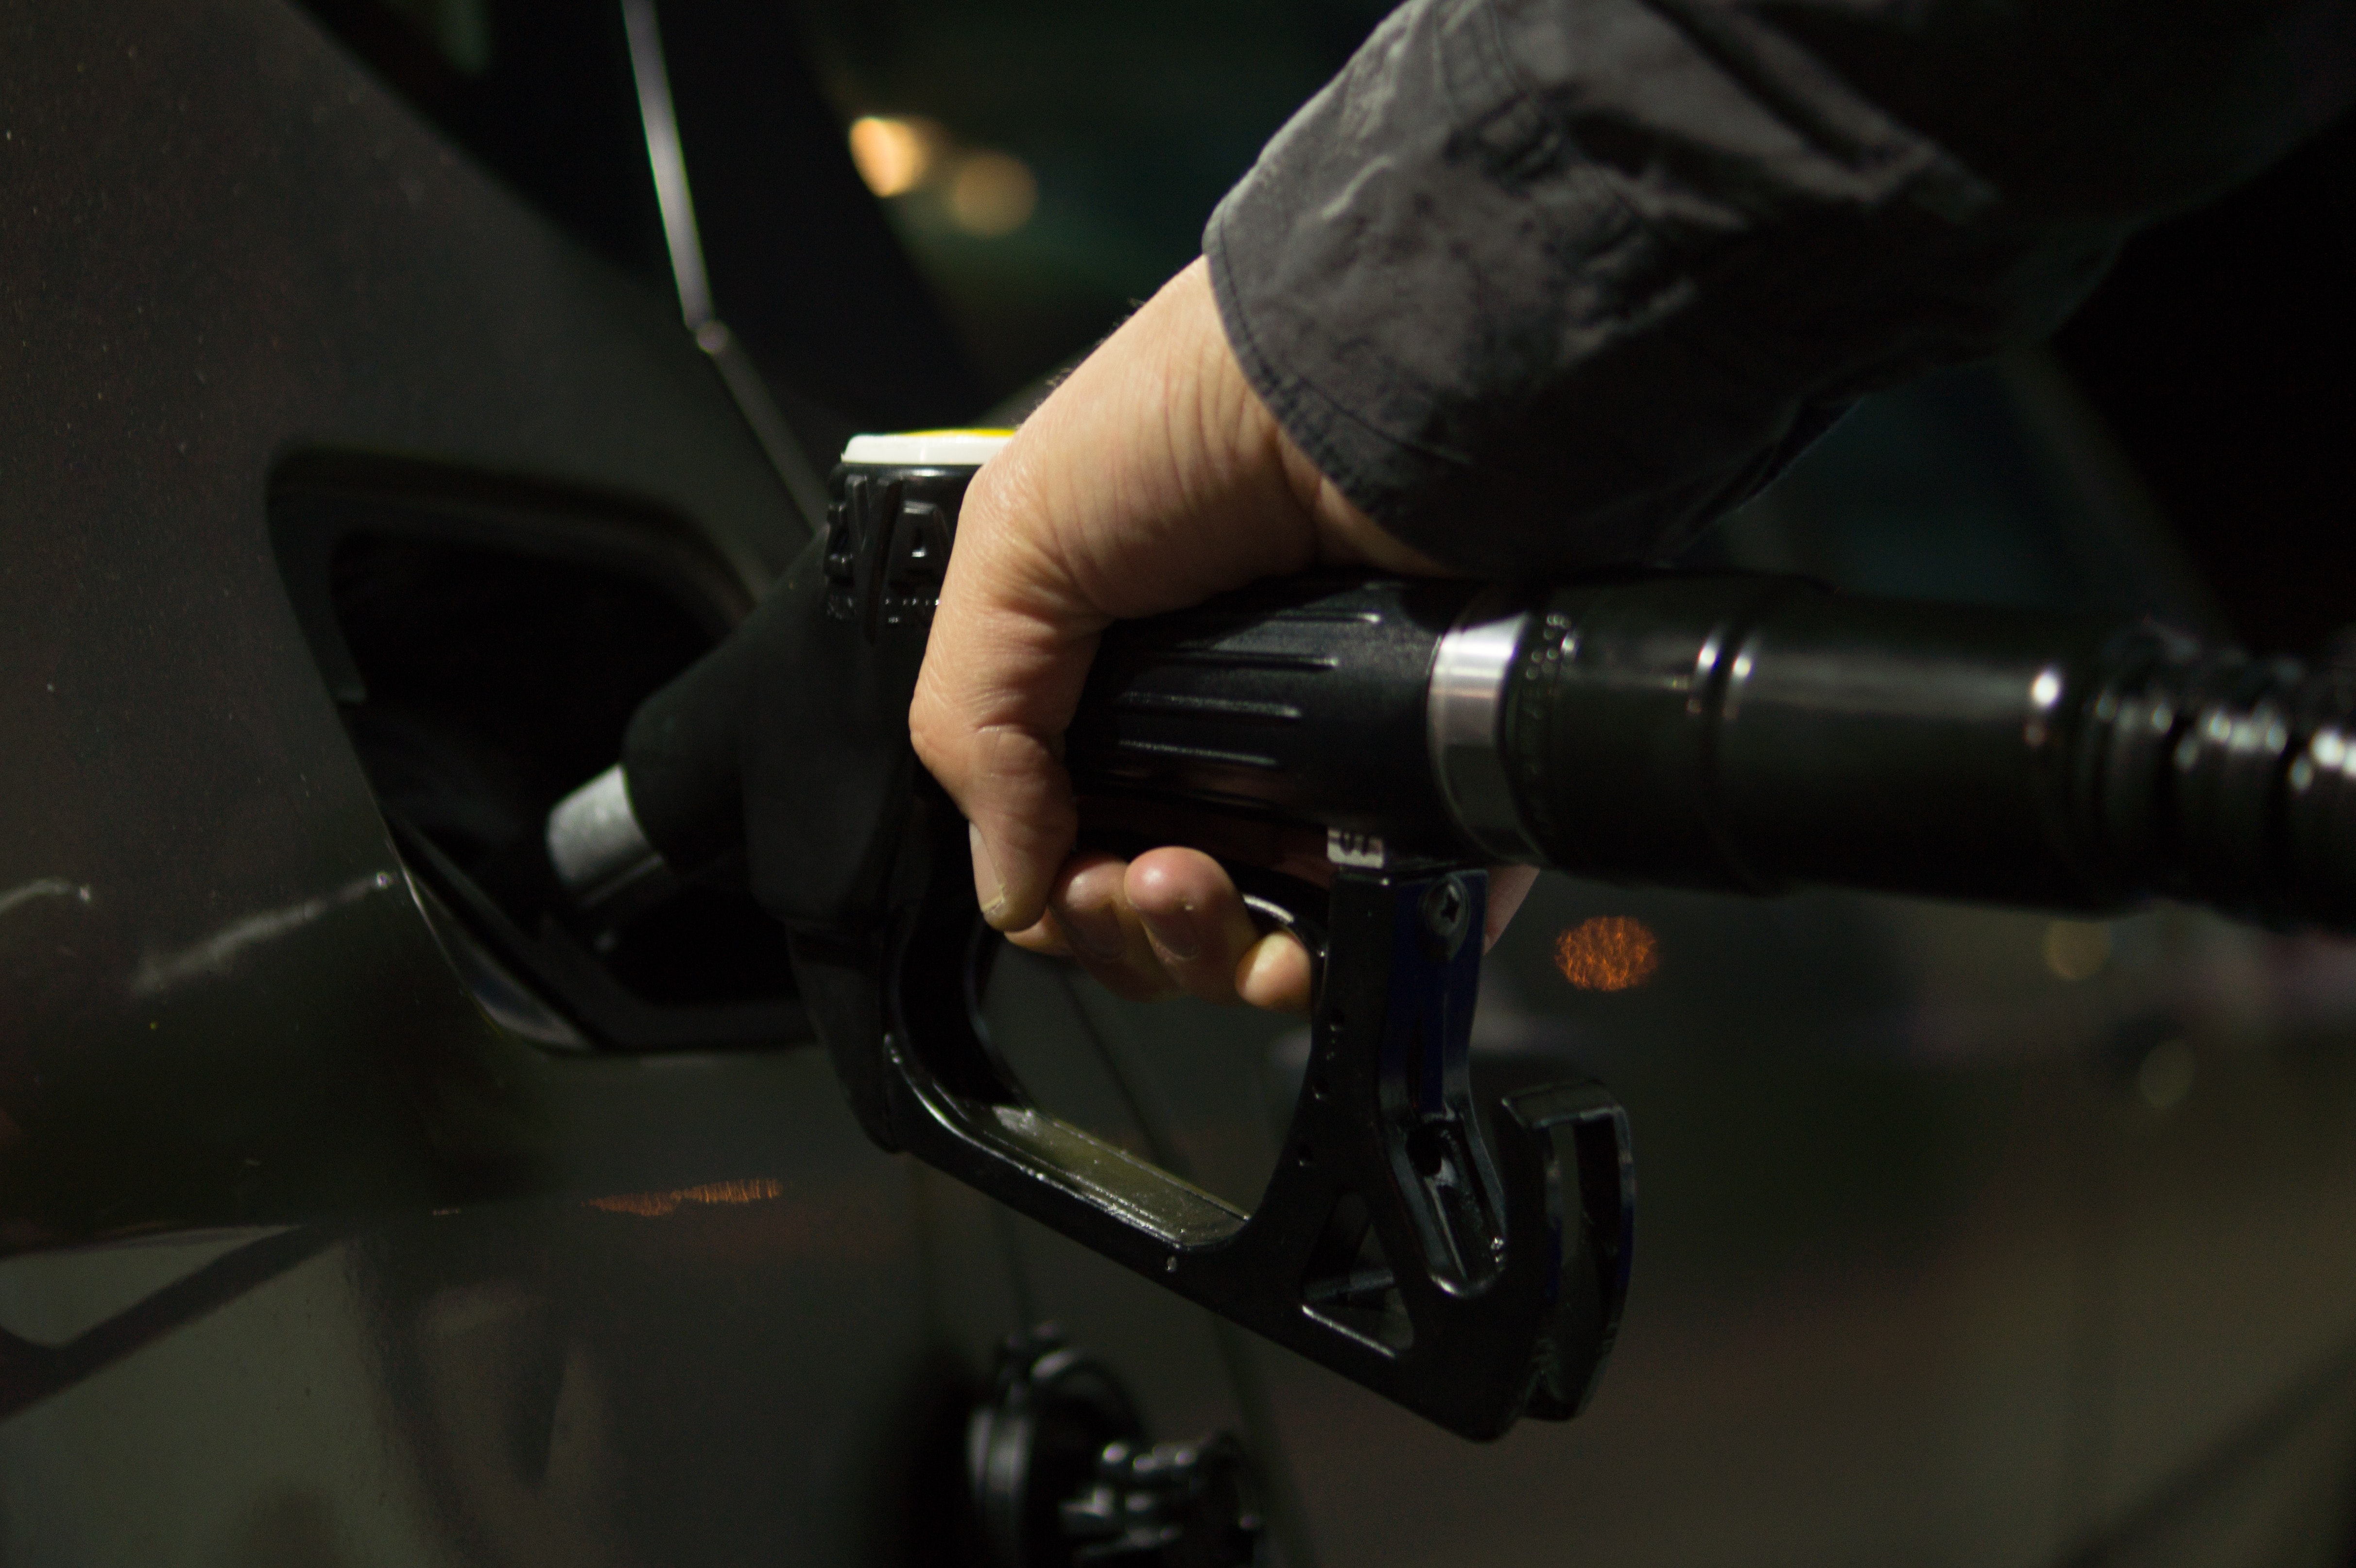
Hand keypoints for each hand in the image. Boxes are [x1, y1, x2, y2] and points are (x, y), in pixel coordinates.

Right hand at [907, 259, 1537, 1012]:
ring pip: (1260, 944)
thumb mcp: (1019, 540)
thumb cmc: (1204, 415)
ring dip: (1212, 957)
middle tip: (1147, 880)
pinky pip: (1383, 930)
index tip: (1069, 877)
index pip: (1072, 842)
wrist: (1383, 386)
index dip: (1061, 892)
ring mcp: (1329, 770)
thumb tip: (1007, 886)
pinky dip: (1337, 965)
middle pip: (1159, 915)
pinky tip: (1305, 944)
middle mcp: (1224, 733)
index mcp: (1118, 682)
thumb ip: (975, 720)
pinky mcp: (1426, 794)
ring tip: (1207, 889)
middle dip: (1132, 931)